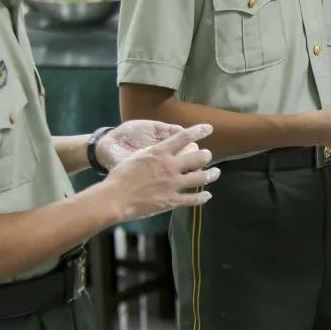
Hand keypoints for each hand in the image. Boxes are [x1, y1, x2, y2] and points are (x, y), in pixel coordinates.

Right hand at [103, 124, 217, 221]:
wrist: (114, 198)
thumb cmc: (120, 176)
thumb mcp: (136, 157)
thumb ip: (152, 153)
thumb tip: (162, 149)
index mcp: (159, 153)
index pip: (183, 137)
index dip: (198, 131)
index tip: (208, 128)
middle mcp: (169, 167)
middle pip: (197, 158)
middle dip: (206, 156)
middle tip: (208, 155)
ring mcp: (172, 184)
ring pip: (200, 178)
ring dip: (211, 175)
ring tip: (216, 173)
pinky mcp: (172, 200)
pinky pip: (193, 199)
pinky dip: (202, 197)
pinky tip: (207, 195)